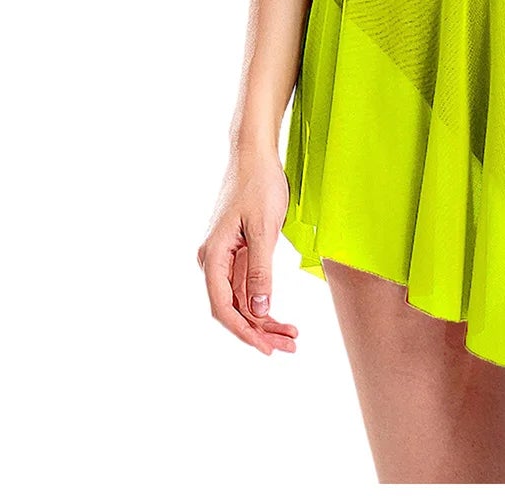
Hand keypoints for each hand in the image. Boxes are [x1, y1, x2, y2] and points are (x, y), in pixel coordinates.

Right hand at [197, 150, 299, 355]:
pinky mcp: (237, 251)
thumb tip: (260, 309)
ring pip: (242, 299)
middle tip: (289, 346)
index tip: (267, 349)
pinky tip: (280, 316)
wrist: (255, 154)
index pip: (224, 308)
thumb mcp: (264, 228)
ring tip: (291, 336)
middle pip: (233, 308)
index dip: (245, 332)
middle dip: (260, 331)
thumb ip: (260, 270)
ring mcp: (225, 257)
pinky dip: (264, 301)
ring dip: (264, 319)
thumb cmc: (259, 185)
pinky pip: (247, 285)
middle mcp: (213, 260)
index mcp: (213, 256)